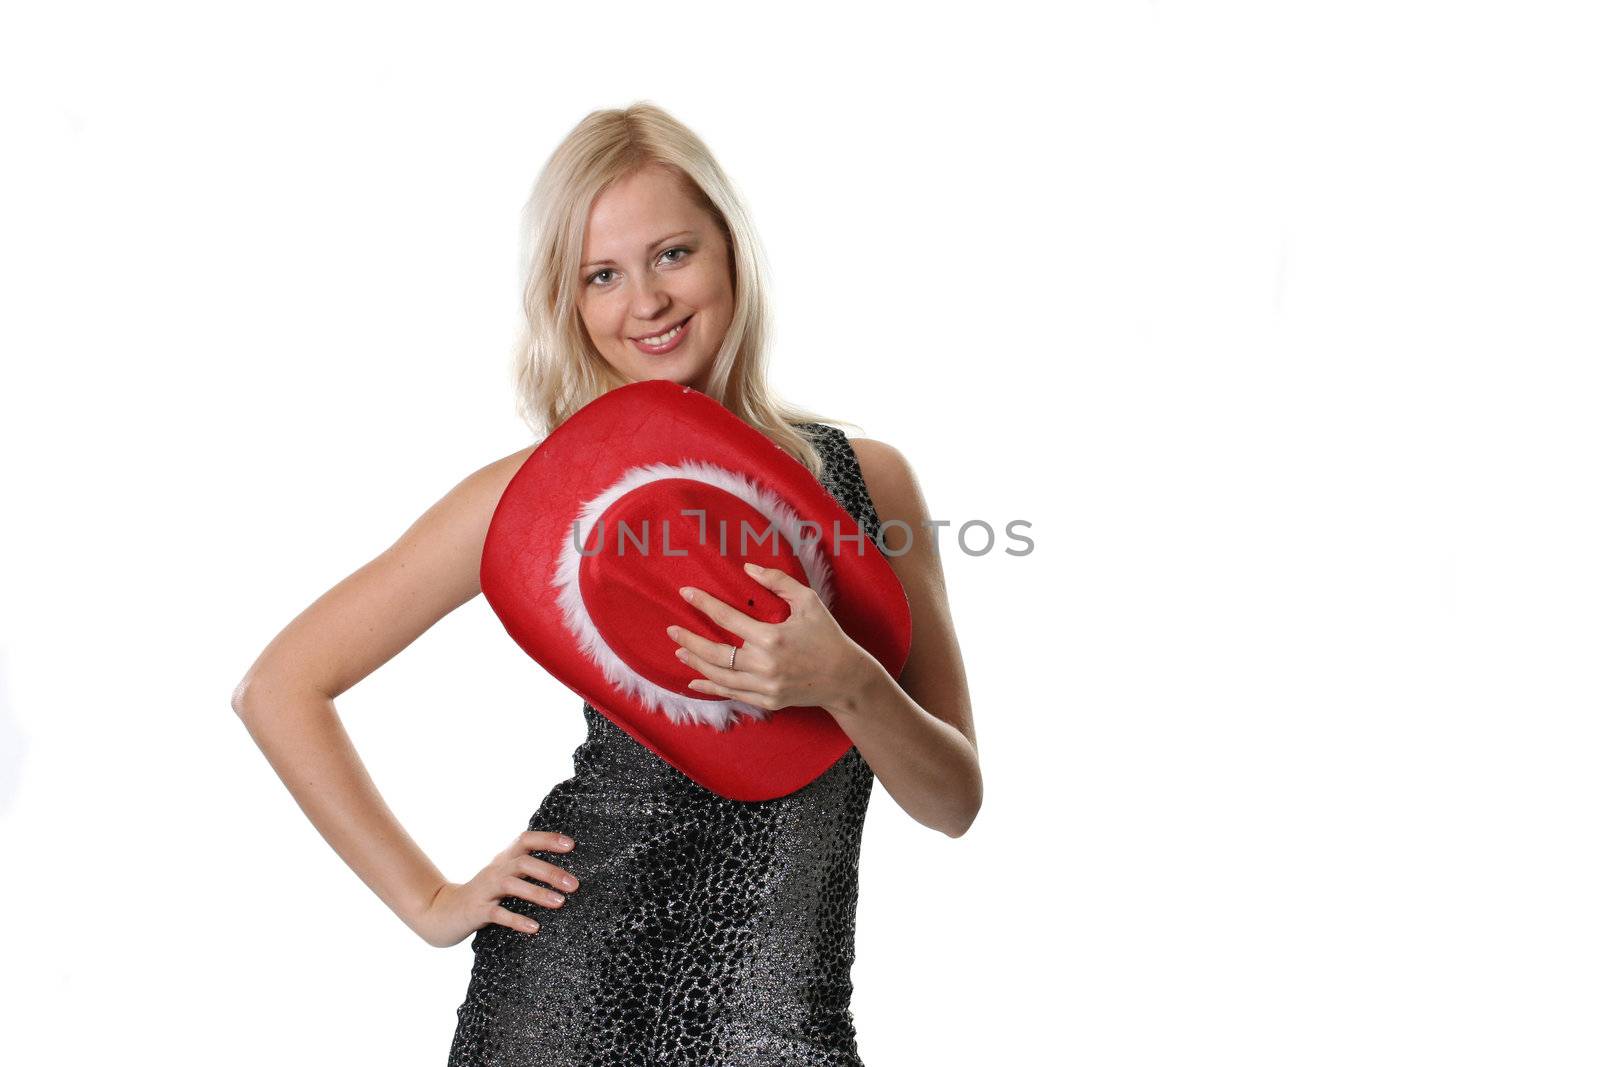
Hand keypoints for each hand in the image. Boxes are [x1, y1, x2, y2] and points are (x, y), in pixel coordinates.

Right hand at [409, 829, 580, 947]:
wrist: (442, 912)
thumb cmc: (482, 895)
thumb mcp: (502, 877)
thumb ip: (525, 871)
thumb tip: (565, 875)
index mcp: (503, 860)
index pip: (525, 840)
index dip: (547, 839)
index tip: (571, 845)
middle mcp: (495, 870)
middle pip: (523, 862)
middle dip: (550, 872)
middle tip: (574, 884)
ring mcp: (484, 890)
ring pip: (512, 885)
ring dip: (537, 893)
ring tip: (560, 902)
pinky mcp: (476, 911)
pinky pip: (498, 914)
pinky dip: (517, 920)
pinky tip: (534, 928)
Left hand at [669, 561, 873, 715]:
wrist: (845, 677)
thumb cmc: (827, 635)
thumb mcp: (808, 601)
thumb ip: (778, 582)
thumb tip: (748, 568)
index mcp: (772, 636)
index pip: (728, 618)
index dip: (704, 604)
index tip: (686, 594)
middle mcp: (765, 664)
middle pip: (716, 653)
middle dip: (690, 640)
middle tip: (671, 631)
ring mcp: (765, 686)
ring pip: (720, 676)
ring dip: (696, 663)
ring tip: (679, 651)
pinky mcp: (767, 700)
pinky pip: (733, 694)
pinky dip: (712, 688)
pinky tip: (695, 680)